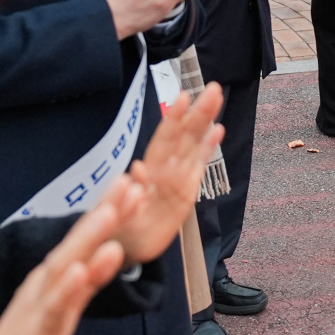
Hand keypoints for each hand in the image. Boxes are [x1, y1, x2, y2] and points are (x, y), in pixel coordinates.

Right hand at [0, 189, 132, 334]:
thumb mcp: (62, 306)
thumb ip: (84, 279)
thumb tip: (108, 251)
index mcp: (54, 276)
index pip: (86, 238)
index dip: (109, 209)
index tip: (135, 181)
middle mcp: (47, 283)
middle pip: (78, 241)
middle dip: (104, 210)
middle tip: (129, 181)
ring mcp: (42, 305)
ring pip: (67, 267)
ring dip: (88, 239)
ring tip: (109, 213)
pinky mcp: (39, 333)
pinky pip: (55, 308)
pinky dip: (67, 288)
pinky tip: (80, 271)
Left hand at [111, 85, 225, 263]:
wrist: (124, 245)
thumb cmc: (116, 227)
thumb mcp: (116, 215)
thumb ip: (126, 195)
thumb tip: (136, 169)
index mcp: (147, 172)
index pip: (163, 140)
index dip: (174, 120)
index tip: (184, 98)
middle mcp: (163, 170)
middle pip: (184, 136)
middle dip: (198, 112)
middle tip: (213, 88)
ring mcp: (177, 178)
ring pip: (193, 144)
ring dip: (205, 121)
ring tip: (217, 98)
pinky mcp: (186, 191)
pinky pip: (199, 165)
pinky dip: (208, 148)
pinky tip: (218, 130)